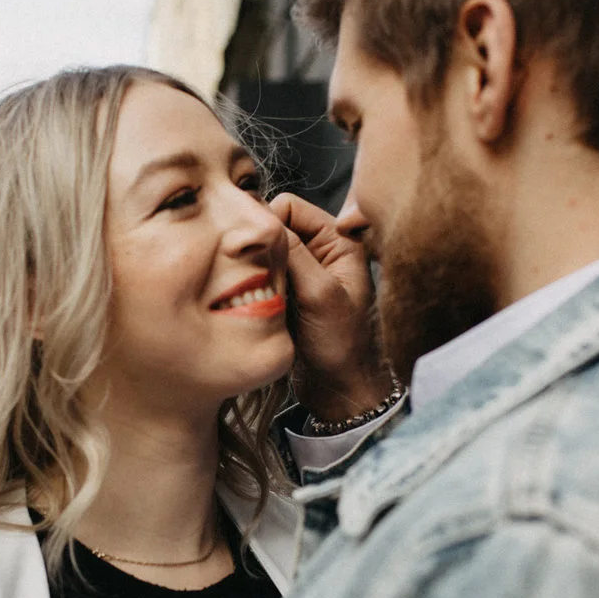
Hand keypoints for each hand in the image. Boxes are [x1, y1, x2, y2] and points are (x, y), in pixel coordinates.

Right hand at [275, 193, 392, 421]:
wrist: (342, 390)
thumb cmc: (343, 347)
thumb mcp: (320, 295)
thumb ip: (296, 254)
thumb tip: (265, 224)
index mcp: (338, 242)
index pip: (289, 206)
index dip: (270, 224)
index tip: (258, 253)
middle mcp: (321, 253)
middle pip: (274, 229)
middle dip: (261, 249)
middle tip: (258, 278)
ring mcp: (303, 275)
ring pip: (264, 254)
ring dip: (256, 271)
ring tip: (260, 296)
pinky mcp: (288, 296)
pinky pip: (261, 278)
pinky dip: (255, 287)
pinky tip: (257, 306)